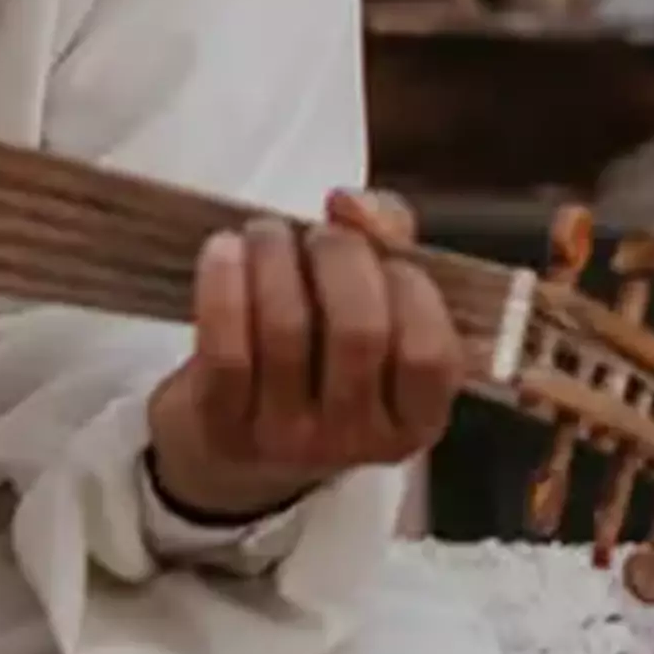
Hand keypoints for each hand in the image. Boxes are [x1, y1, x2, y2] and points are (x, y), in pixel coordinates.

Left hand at [145, 191, 462, 528]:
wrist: (233, 448)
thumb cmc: (320, 359)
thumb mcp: (376, 310)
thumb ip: (390, 240)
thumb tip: (352, 204)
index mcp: (416, 419)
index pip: (430, 351)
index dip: (408, 283)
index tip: (378, 250)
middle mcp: (358, 440)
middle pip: (359, 331)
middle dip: (338, 256)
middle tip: (317, 233)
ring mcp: (288, 439)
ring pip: (286, 330)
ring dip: (276, 257)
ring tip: (266, 233)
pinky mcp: (223, 427)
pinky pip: (227, 349)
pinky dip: (224, 285)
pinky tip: (224, 251)